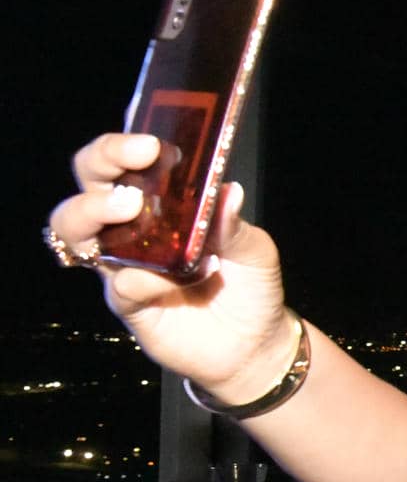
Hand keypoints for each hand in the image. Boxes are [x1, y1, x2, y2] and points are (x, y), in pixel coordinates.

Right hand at [47, 134, 297, 403]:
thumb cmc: (250, 285)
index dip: (125, 142)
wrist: (253, 345)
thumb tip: (227, 192)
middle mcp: (133, 225)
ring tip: (130, 207)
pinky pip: (116, 284)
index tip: (147, 136)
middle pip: (91, 180)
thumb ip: (234, 223)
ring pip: (75, 228)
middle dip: (103, 160)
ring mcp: (123, 262)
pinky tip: (163, 281)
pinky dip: (135, 278)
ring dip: (94, 210)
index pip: (129, 159)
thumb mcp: (255, 250)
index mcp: (164, 201)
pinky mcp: (126, 301)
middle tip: (138, 158)